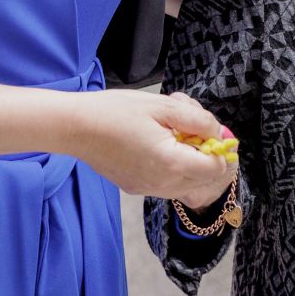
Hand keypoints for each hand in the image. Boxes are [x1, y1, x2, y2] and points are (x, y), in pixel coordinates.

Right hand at [62, 89, 234, 206]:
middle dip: (203, 152)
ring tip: (167, 130)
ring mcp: (147, 189)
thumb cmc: (118, 111)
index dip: (219, 148)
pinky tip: (152, 142)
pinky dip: (169, 166)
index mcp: (173, 164)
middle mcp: (162, 185)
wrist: (75, 126)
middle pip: (202, 177)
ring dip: (186, 159)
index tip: (207, 128)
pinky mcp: (134, 187)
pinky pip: (165, 182)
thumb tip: (218, 133)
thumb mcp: (164, 106)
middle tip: (185, 124)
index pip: (216, 168)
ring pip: (184, 182)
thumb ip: (198, 121)